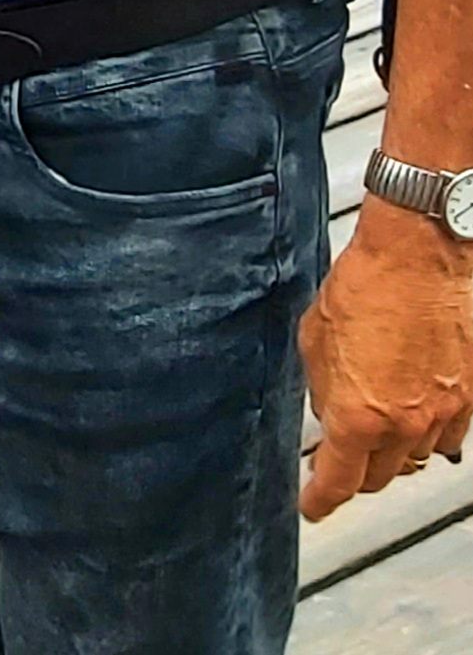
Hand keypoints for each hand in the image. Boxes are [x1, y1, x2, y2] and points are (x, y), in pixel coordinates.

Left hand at [298, 202, 472, 519]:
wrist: (422, 257)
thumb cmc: (364, 287)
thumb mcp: (316, 341)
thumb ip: (323, 389)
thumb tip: (331, 416)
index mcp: (358, 414)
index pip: (339, 481)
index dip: (322, 500)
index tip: (313, 507)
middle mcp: (406, 424)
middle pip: (379, 478)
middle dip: (355, 475)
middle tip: (341, 461)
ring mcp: (446, 413)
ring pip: (417, 458)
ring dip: (394, 452)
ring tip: (378, 426)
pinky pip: (450, 434)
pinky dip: (429, 431)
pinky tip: (414, 410)